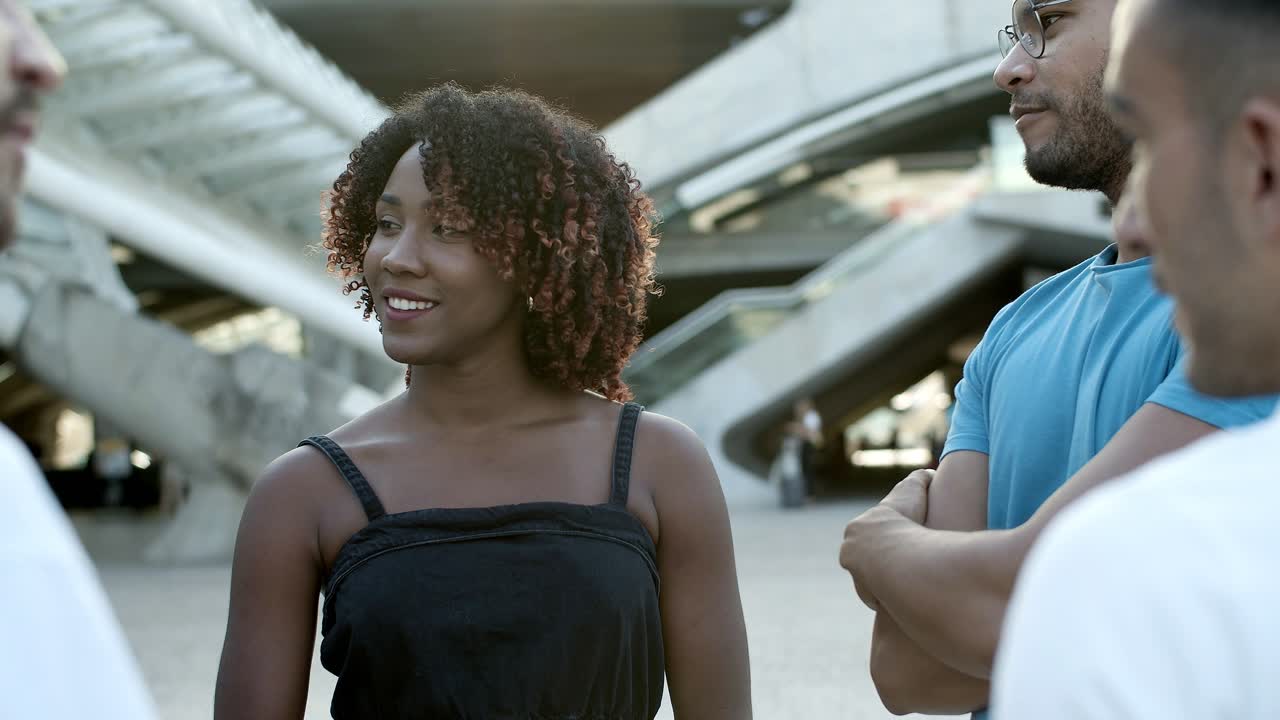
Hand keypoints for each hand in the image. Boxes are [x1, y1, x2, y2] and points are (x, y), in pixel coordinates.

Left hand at [839, 470, 933, 609]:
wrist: (899, 554)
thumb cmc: (907, 521)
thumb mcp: (915, 489)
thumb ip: (922, 479)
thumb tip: (931, 473)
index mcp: (857, 528)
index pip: (869, 534)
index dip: (887, 537)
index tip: (903, 542)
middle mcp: (849, 550)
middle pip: (864, 558)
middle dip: (880, 562)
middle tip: (905, 565)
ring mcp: (856, 574)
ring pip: (870, 580)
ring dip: (884, 582)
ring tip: (907, 584)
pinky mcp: (867, 594)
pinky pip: (879, 599)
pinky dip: (891, 598)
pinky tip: (905, 598)